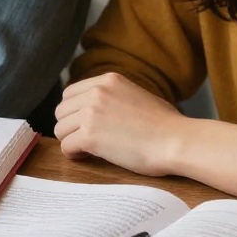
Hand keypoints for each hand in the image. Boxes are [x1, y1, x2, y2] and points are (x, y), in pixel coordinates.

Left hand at [54, 72, 186, 175]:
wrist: (175, 140)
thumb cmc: (164, 125)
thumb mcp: (136, 95)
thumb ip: (113, 97)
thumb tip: (97, 110)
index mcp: (108, 80)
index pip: (70, 93)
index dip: (74, 112)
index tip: (84, 125)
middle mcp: (97, 92)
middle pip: (61, 110)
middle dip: (70, 126)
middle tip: (85, 139)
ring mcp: (92, 112)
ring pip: (61, 129)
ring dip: (71, 141)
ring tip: (88, 149)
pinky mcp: (90, 135)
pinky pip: (66, 146)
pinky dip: (74, 155)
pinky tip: (88, 157)